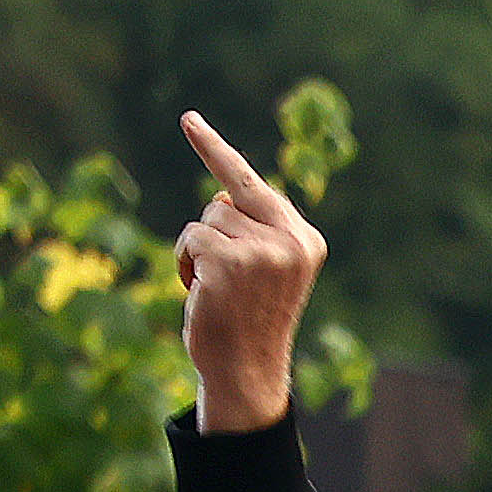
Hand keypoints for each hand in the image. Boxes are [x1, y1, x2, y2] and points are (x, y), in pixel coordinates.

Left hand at [172, 113, 327, 438]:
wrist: (246, 371)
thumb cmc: (249, 321)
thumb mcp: (268, 269)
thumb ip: (259, 230)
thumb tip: (222, 195)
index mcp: (306, 240)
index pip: (255, 183)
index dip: (216, 152)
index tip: (188, 120)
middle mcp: (291, 241)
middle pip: (227, 198)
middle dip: (214, 229)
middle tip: (219, 269)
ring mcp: (263, 251)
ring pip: (208, 216)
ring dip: (199, 249)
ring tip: (215, 287)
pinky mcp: (231, 261)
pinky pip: (191, 237)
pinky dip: (185, 262)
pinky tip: (200, 291)